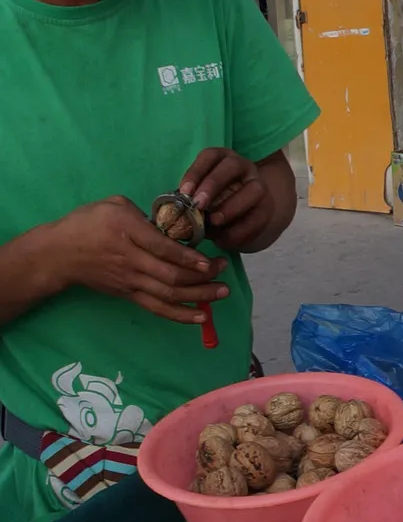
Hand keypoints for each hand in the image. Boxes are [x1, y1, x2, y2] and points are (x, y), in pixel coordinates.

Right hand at [46, 196, 225, 325]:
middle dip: (202, 276)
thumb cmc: (87, 222)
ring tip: (222, 292)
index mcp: (127, 232)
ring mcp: (130, 281)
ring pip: (168, 294)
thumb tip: (171, 224)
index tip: (209, 260)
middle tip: (223, 270)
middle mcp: (130, 260)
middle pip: (170, 275)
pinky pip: (157, 308)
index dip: (189, 257)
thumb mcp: (114, 204)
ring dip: (198, 296)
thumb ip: (144, 213)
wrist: (59, 253)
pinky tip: (201, 316)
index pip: (162, 249)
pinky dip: (180, 314)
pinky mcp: (128, 294)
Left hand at [179, 148, 277, 251]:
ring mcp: (259, 185)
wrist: (243, 215)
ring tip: (214, 222)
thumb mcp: (200, 196)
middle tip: (199, 204)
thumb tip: (174, 212)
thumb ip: (190, 199)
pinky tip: (223, 240)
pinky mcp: (267, 208)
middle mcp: (244, 167)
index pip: (210, 156)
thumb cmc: (213, 203)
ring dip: (231, 206)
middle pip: (232, 166)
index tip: (184, 192)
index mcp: (222, 158)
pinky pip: (258, 217)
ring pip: (253, 189)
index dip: (196, 172)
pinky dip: (239, 230)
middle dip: (214, 184)